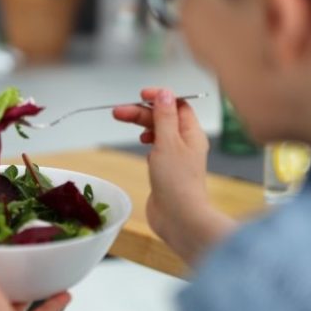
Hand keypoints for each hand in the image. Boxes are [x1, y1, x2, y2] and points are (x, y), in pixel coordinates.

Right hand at [113, 88, 235, 263]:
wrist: (179, 218)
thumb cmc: (176, 180)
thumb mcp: (167, 141)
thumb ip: (164, 116)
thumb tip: (165, 93)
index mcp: (192, 133)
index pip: (178, 106)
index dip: (160, 98)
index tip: (140, 95)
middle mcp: (186, 144)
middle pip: (164, 119)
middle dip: (141, 112)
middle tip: (118, 112)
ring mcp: (177, 159)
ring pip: (159, 134)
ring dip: (142, 126)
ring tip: (123, 124)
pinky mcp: (167, 173)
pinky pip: (157, 151)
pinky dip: (148, 144)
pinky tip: (143, 147)